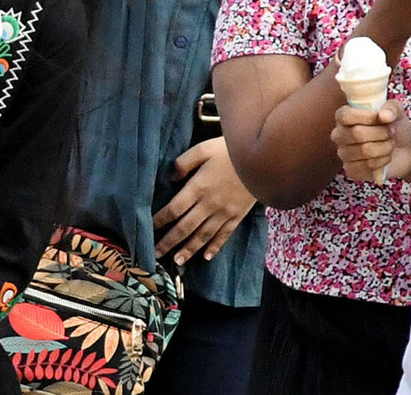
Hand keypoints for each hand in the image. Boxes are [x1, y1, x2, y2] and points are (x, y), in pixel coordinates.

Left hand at [152, 137, 255, 265]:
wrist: (263, 160)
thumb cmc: (230, 152)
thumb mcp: (203, 149)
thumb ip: (184, 162)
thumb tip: (172, 177)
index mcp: (197, 188)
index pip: (173, 209)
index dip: (159, 221)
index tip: (148, 229)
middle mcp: (208, 205)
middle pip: (185, 227)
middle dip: (169, 242)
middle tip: (155, 255)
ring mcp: (224, 213)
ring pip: (203, 236)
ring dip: (189, 249)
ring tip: (177, 261)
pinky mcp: (237, 216)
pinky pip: (224, 235)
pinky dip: (215, 247)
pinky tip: (207, 256)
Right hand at [331, 100, 410, 182]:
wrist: (405, 150)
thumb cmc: (395, 126)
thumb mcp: (396, 110)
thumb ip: (391, 108)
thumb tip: (384, 116)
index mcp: (344, 117)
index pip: (345, 116)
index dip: (365, 117)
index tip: (381, 118)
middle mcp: (339, 135)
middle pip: (357, 133)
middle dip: (381, 133)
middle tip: (390, 132)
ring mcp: (344, 154)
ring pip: (365, 150)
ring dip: (385, 147)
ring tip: (389, 144)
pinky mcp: (351, 170)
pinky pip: (368, 166)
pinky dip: (383, 161)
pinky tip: (385, 158)